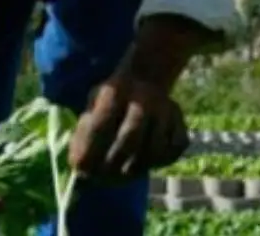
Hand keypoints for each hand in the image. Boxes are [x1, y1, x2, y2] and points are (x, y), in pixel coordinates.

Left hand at [68, 15, 218, 180]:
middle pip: (130, 139)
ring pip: (155, 149)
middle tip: (103, 179)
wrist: (144, 80)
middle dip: (114, 164)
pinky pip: (174, 149)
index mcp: (116, 89)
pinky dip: (160, 162)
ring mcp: (166, 108)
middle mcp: (144, 96)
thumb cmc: (110, 102)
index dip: (89, 150)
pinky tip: (145, 163)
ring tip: (124, 174)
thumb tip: (79, 165)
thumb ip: (83, 133)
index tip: (81, 169)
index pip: (100, 125)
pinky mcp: (180, 121)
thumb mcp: (92, 105)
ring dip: (137, 167)